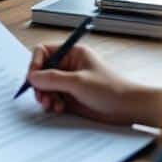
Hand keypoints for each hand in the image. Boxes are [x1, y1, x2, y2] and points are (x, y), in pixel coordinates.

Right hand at [26, 43, 160, 126]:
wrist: (129, 108)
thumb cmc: (111, 89)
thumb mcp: (78, 82)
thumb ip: (52, 79)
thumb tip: (31, 77)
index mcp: (72, 53)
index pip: (43, 52)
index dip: (35, 64)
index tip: (33, 78)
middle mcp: (69, 66)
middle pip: (42, 71)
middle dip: (39, 85)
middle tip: (42, 97)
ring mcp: (69, 82)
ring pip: (45, 86)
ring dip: (45, 96)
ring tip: (51, 105)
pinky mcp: (71, 97)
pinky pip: (53, 98)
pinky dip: (52, 104)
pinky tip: (59, 109)